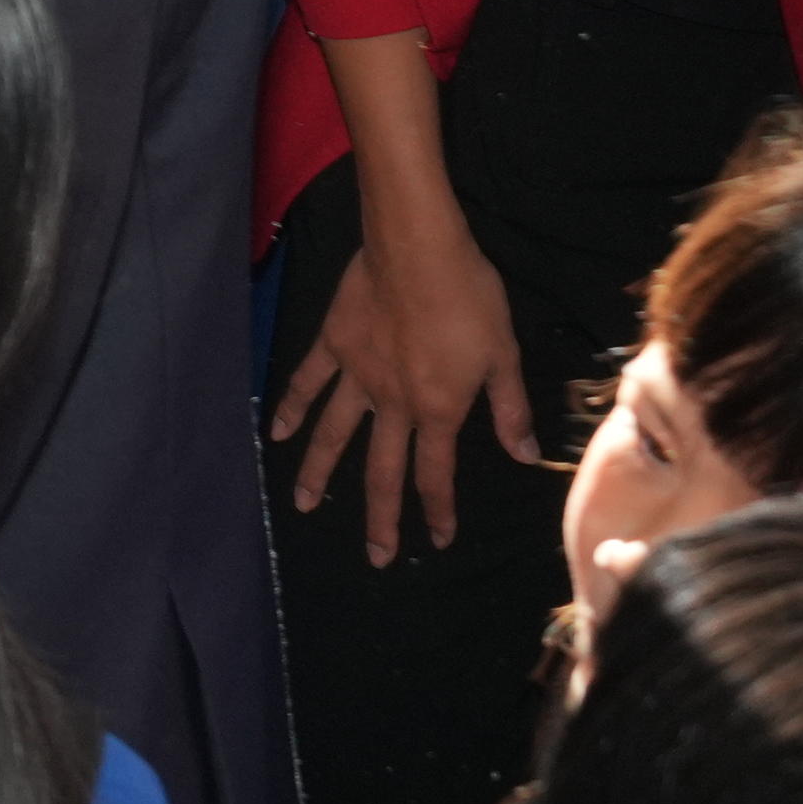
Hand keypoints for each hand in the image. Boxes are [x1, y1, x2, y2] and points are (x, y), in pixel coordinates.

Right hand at [268, 211, 528, 560]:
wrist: (418, 247)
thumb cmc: (470, 298)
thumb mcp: (503, 354)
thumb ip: (508, 409)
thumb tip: (525, 456)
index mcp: (437, 408)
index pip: (435, 472)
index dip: (438, 509)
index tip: (437, 540)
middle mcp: (392, 402)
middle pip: (382, 469)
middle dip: (381, 516)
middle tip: (375, 556)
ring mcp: (356, 375)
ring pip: (334, 434)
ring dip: (320, 473)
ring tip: (305, 505)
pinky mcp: (332, 343)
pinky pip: (307, 381)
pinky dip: (292, 407)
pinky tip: (277, 434)